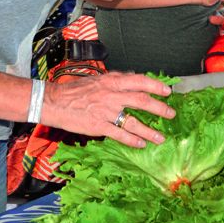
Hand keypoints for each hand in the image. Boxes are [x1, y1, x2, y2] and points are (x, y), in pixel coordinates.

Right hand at [43, 72, 174, 147]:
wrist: (53, 101)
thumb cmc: (75, 90)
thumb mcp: (98, 79)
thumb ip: (116, 80)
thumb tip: (134, 78)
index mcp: (111, 81)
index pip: (139, 81)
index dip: (155, 85)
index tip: (167, 91)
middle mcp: (111, 95)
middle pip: (141, 101)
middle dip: (159, 108)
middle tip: (171, 114)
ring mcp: (105, 112)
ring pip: (133, 122)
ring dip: (150, 131)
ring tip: (161, 137)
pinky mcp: (98, 126)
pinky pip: (120, 134)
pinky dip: (132, 140)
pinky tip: (141, 144)